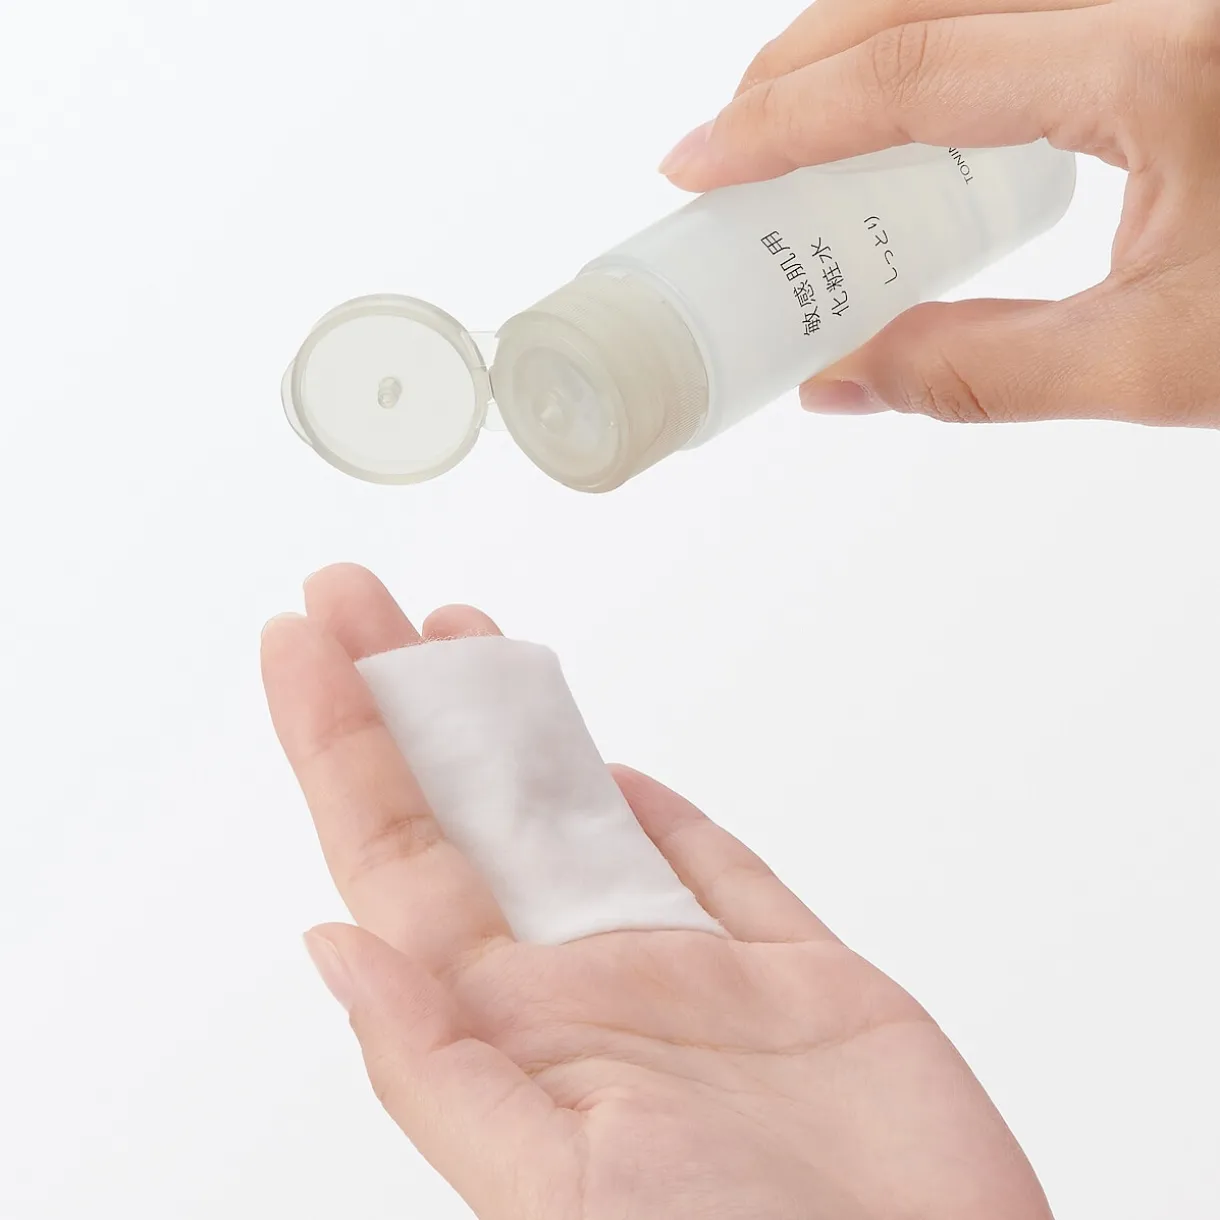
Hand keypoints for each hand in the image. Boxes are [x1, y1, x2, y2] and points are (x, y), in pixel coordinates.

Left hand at [261, 563, 1049, 1219]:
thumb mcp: (552, 1187)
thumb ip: (438, 1066)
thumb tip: (330, 946)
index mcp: (516, 1030)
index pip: (394, 853)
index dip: (341, 740)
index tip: (302, 639)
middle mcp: (588, 988)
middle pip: (467, 808)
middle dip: (403, 697)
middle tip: (354, 596)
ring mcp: (692, 976)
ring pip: (578, 817)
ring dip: (514, 726)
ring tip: (458, 640)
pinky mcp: (796, 978)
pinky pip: (713, 868)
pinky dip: (659, 813)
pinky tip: (605, 768)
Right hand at [659, 0, 1219, 428]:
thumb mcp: (1160, 359)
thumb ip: (981, 370)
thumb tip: (842, 380)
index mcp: (1159, 62)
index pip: (918, 74)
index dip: (787, 121)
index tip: (699, 163)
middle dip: (804, 62)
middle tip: (731, 144)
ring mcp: (1155, 3)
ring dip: (863, 46)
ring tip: (798, 130)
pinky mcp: (1161, 25)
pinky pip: (1017, 13)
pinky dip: (934, 51)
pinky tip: (912, 117)